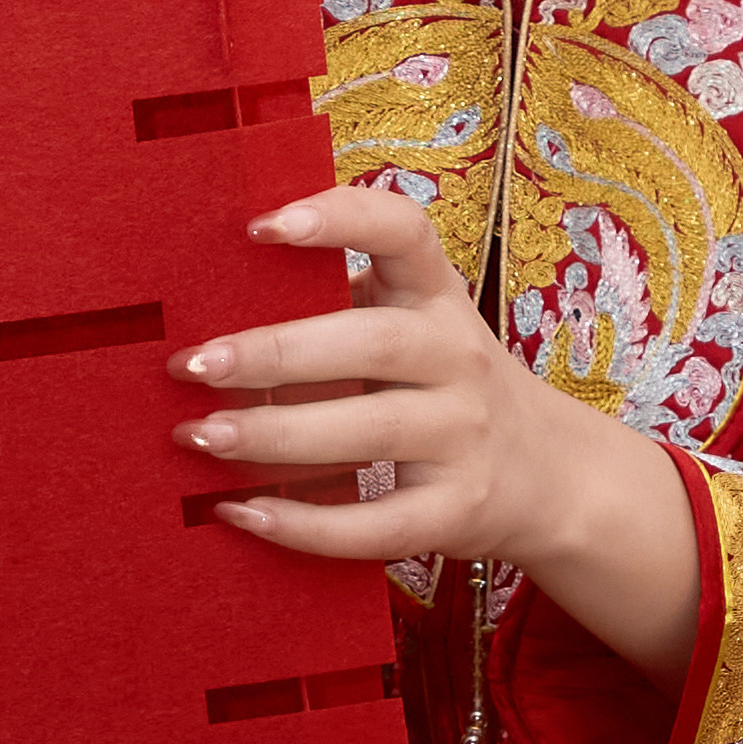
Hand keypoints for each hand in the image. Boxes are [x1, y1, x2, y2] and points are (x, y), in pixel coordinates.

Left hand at [175, 182, 697, 683]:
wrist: (551, 474)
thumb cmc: (442, 387)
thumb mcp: (415, 327)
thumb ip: (338, 307)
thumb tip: (206, 314)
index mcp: (437, 297)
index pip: (403, 232)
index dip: (338, 219)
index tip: (259, 227)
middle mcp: (458, 357)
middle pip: (370, 343)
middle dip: (273, 354)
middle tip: (191, 366)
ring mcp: (464, 436)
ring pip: (368, 431)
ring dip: (274, 434)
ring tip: (200, 436)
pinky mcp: (456, 510)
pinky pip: (376, 522)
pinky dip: (304, 524)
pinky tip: (242, 514)